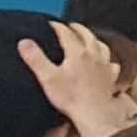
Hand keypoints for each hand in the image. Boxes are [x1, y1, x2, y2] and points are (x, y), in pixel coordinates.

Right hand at [22, 21, 134, 136]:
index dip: (58, 27)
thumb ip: (35, 58)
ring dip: (95, 40)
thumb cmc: (70, 96)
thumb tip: (24, 41)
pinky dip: (108, 60)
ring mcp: (104, 66)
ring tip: (90, 39)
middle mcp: (94, 55)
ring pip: (102, 47)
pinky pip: (112, 64)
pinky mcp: (110, 78)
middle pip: (87, 36)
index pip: (67, 34)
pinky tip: (106, 62)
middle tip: (72, 26)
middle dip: (78, 29)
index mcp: (78, 52)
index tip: (51, 23)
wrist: (94, 113)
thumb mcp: (47, 76)